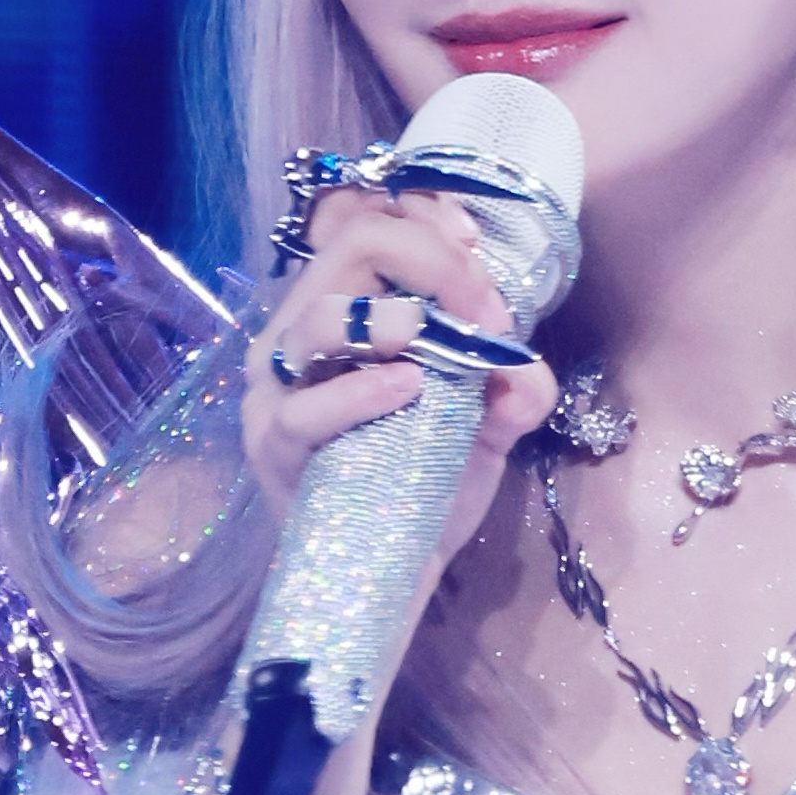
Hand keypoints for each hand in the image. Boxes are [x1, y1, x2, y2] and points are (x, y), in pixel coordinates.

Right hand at [242, 177, 557, 541]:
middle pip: (352, 245)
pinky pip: (305, 408)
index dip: (429, 219)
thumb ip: (514, 386)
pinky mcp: (274, 446)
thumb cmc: (429, 487)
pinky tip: (406, 389)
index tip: (478, 250)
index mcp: (348, 308)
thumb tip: (521, 364)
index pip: (372, 221)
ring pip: (318, 316)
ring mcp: (280, 387)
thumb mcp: (488, 426)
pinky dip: (360, 392)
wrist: (396, 576)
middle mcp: (305, 332)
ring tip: (428, 336)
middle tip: (480, 305)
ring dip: (387, 315)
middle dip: (430, 260)